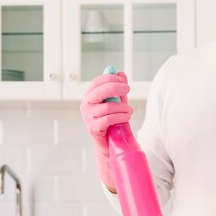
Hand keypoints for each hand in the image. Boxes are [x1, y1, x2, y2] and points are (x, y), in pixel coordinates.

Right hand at [79, 71, 132, 189]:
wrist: (109, 143)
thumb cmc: (112, 120)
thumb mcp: (116, 102)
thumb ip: (118, 88)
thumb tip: (121, 73)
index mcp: (90, 95)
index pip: (98, 81)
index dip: (111, 78)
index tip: (124, 81)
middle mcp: (86, 104)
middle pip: (101, 90)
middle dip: (117, 88)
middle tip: (128, 89)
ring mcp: (88, 116)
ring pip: (109, 106)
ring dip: (123, 107)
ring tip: (129, 111)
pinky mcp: (93, 128)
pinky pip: (109, 119)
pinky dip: (121, 117)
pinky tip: (126, 117)